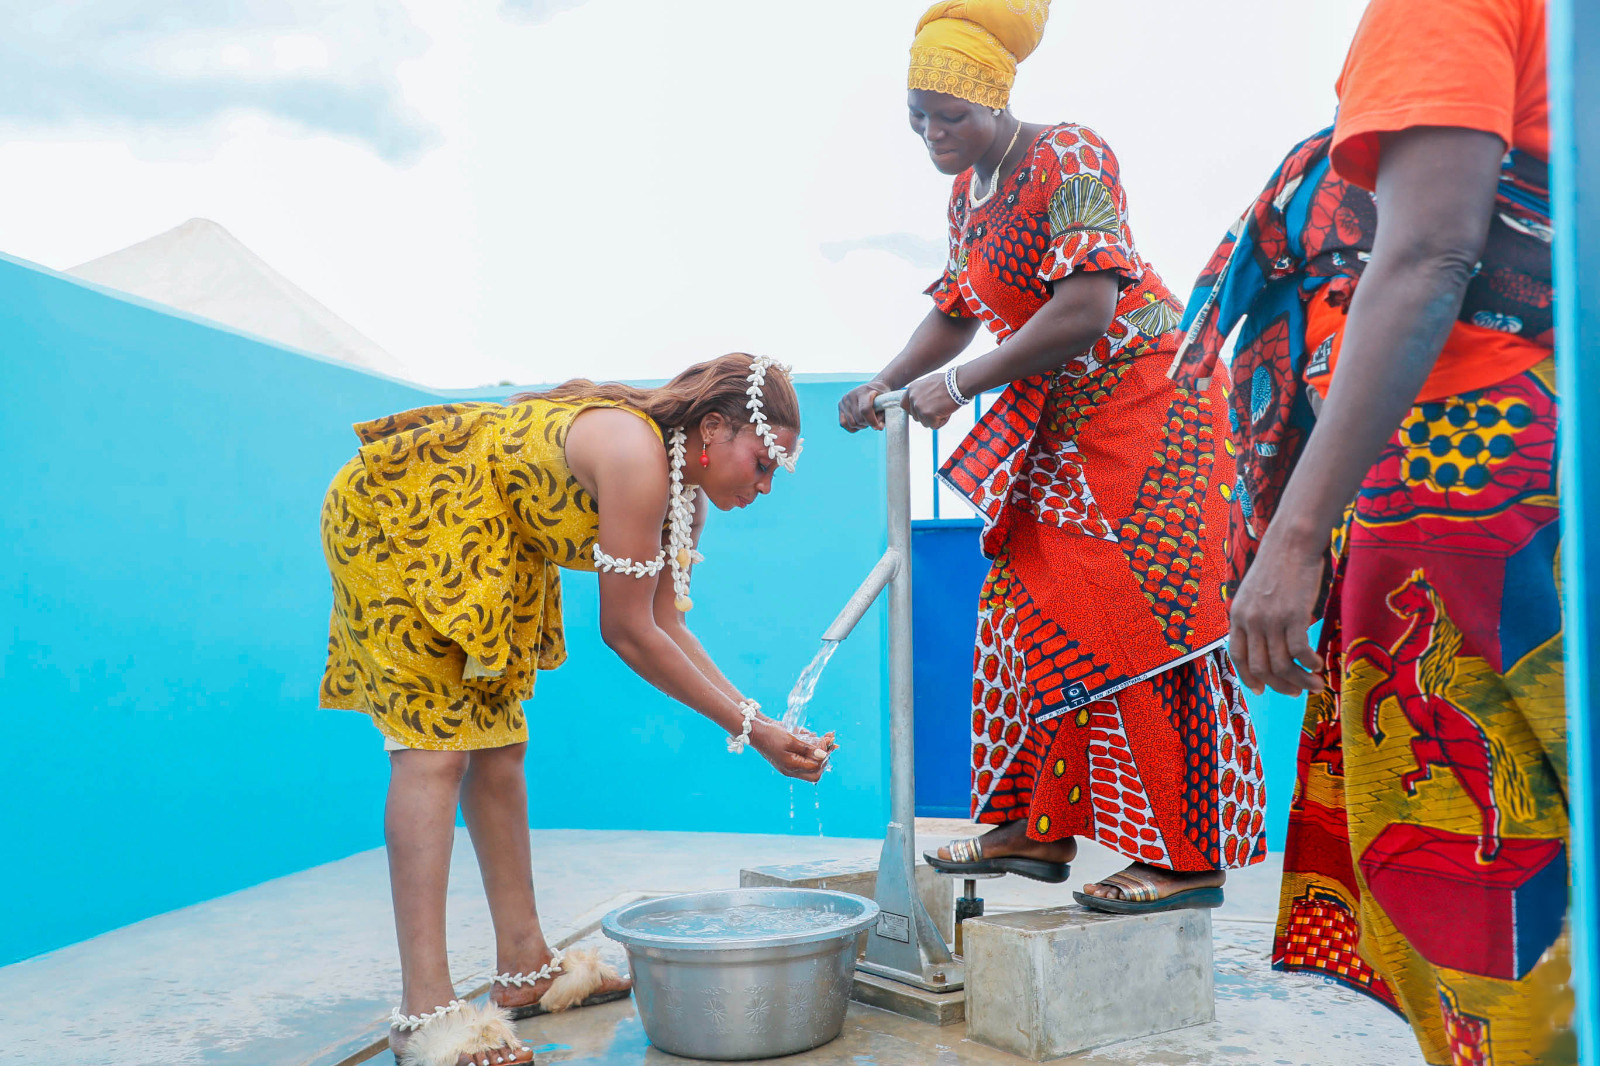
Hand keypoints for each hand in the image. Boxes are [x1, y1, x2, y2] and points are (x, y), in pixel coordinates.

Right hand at [750, 719, 836, 782]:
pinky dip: (810, 747)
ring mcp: (789, 764)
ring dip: (819, 750)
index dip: (824, 756)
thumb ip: (807, 748)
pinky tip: (813, 735)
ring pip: (811, 763)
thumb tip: (823, 755)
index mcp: (791, 767)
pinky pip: (803, 756)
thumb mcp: (791, 740)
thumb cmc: (771, 735)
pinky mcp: (788, 757)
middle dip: (824, 757)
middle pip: (815, 771)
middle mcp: (791, 769)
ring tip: (826, 736)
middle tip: (829, 744)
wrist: (755, 730)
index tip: (828, 743)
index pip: (816, 768)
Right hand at [839, 381, 888, 431]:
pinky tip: (859, 423)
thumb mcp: (885, 404)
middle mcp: (852, 395)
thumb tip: (878, 428)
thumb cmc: (881, 397)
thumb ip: (883, 416)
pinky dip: (852, 427)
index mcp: (864, 392)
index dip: (871, 421)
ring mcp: (844, 400)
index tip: (878, 427)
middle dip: (868, 424)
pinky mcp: (840, 405)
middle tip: (873, 421)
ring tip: (866, 421)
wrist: (872, 388)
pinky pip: (843, 423)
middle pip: (859, 418)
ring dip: (860, 426)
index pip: (865, 409)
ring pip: (851, 423)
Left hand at [904, 370, 959, 428]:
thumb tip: (918, 404)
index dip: (914, 411)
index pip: (904, 406)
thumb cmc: (948, 383)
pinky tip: (946, 411)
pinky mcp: (927, 415)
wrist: (958, 383)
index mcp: (911, 389)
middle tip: (939, 407)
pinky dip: (942, 422)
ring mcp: (919, 407)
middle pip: (916, 417)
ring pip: (925, 423)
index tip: (923, 410)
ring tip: (944, 408)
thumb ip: (920, 393)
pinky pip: (934, 426)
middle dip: (927, 416)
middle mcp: (912, 398)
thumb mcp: (928, 384)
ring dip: (935, 419)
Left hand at [1228, 533, 1327, 697]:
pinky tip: (1319, 665)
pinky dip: (1310, 664)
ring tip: (1316, 685)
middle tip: (1296, 692)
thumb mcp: (1253, 593)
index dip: (1248, 678)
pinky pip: (1300, 651)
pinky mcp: (1293, 615)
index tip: (1261, 691)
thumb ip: (1254, 617)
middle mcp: (1251, 621)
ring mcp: (1271, 619)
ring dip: (1300, 681)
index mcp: (1237, 616)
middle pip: (1261, 667)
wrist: (1291, 543)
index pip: (1237, 656)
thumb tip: (1265, 644)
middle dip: (1280, 686)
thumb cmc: (1277, 566)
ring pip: (1282, 665)